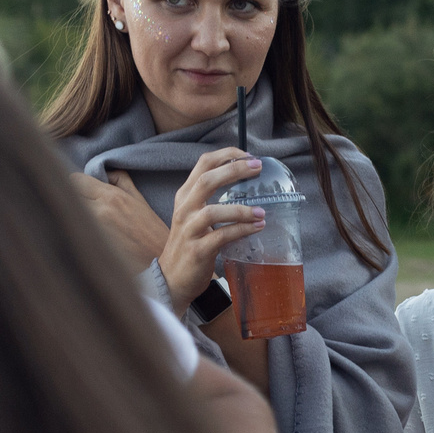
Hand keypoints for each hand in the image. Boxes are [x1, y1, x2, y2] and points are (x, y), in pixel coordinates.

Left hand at [72, 172, 169, 275]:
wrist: (158, 263)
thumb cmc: (151, 232)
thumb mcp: (140, 200)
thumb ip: (121, 181)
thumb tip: (105, 172)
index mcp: (111, 197)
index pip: (75, 180)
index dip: (77, 185)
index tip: (83, 191)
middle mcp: (99, 210)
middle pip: (67, 195)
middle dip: (73, 198)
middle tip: (83, 206)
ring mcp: (91, 229)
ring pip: (68, 213)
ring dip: (73, 215)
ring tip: (86, 221)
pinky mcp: (88, 246)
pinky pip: (72, 232)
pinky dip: (76, 231)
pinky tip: (88, 237)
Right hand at [157, 149, 268, 305]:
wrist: (172, 278)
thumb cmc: (189, 243)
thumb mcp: (195, 215)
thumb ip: (211, 199)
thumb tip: (245, 182)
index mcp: (185, 196)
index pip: (203, 164)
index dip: (226, 155)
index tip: (248, 155)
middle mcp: (184, 209)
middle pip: (206, 180)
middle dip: (234, 170)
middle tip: (258, 168)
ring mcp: (189, 230)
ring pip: (213, 211)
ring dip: (241, 209)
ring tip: (261, 211)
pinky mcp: (197, 250)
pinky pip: (221, 236)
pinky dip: (241, 230)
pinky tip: (258, 227)